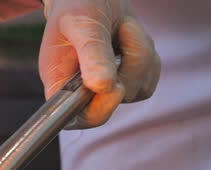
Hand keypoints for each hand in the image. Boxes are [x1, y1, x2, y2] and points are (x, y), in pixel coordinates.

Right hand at [39, 0, 159, 128]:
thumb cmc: (78, 5)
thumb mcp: (82, 24)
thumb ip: (91, 55)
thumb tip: (101, 86)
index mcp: (61, 85)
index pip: (78, 117)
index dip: (99, 110)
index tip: (115, 88)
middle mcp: (82, 93)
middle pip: (114, 102)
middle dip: (128, 66)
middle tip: (123, 29)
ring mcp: (107, 90)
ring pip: (138, 88)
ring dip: (139, 53)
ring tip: (124, 27)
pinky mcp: (130, 82)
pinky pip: (150, 79)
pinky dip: (147, 55)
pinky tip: (130, 37)